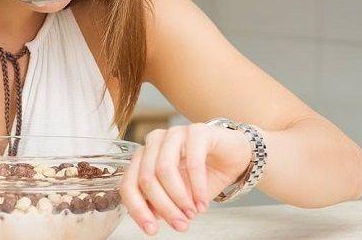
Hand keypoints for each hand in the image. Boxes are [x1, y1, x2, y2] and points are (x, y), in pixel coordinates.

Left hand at [121, 123, 251, 235]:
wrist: (233, 157)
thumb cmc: (203, 174)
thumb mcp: (178, 194)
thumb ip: (160, 203)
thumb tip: (149, 219)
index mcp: (143, 156)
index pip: (128, 183)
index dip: (137, 209)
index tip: (151, 230)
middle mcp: (154, 142)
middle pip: (146, 178)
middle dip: (164, 207)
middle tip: (180, 225)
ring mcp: (173, 133)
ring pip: (164, 169)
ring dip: (179, 198)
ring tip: (192, 214)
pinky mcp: (197, 131)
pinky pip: (192, 162)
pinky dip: (197, 188)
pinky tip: (203, 203)